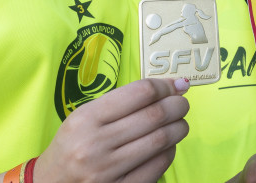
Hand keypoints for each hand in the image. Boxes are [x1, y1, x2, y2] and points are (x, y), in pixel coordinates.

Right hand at [33, 78, 190, 182]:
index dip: (165, 86)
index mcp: (86, 119)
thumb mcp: (85, 117)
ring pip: (161, 140)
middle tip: (182, 104)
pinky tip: (167, 146)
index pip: (140, 93)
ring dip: (179, 128)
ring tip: (179, 124)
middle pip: (155, 115)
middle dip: (178, 106)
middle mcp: (95, 144)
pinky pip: (157, 166)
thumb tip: (172, 87)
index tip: (176, 86)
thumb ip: (123, 102)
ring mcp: (107, 171)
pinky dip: (169, 152)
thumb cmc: (73, 146)